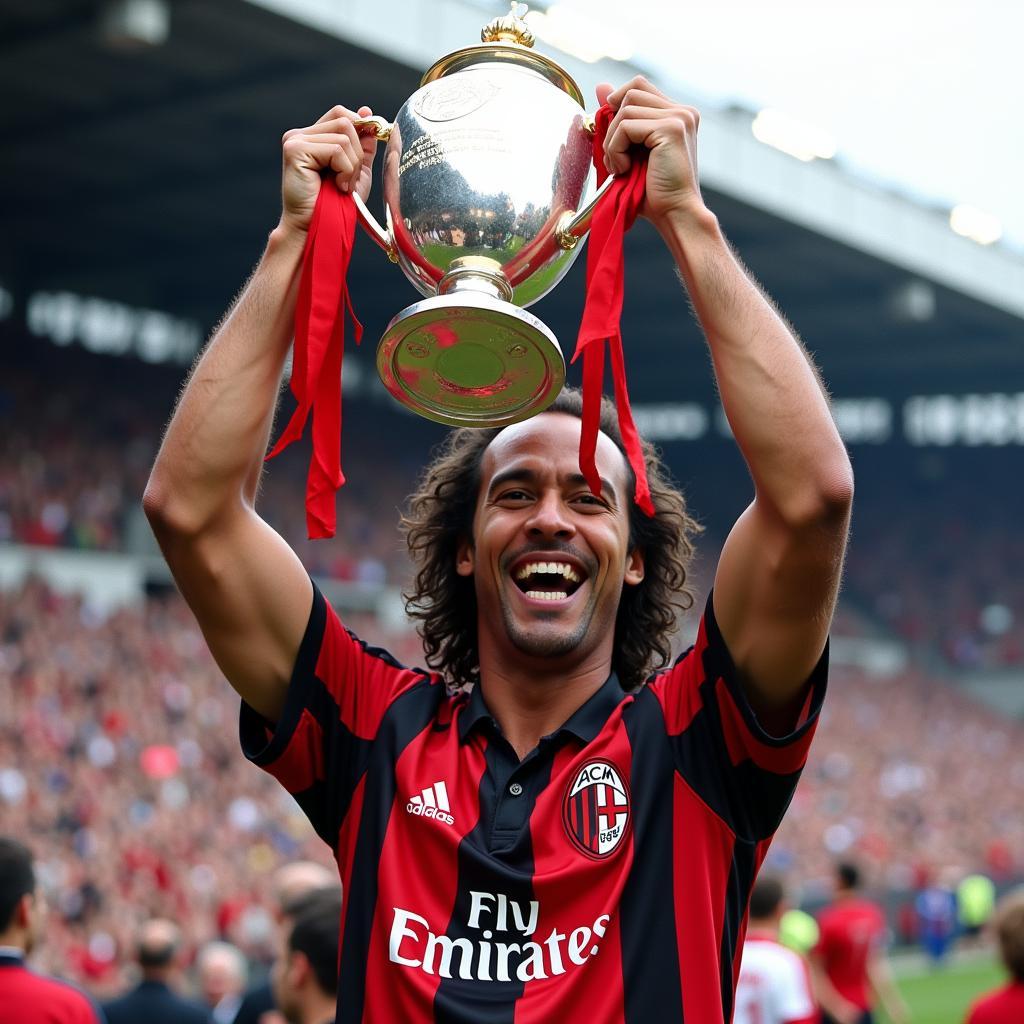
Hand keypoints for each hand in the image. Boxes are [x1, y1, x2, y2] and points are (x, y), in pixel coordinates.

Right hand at [278, 104, 377, 234]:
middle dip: (358, 152)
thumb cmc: (334, 206)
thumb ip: (361, 145)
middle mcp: (300, 134)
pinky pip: (337, 148)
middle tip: (350, 179)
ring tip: (342, 186)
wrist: (315, 228)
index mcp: (312, 137)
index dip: (360, 124)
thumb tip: (367, 114)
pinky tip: (337, 186)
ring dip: (352, 165)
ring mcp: (295, 139)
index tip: (373, 139)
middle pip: (345, 120)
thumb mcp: (355, 172)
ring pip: (344, 135)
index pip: (340, 114)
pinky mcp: (295, 149)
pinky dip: (345, 170)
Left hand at [598, 76, 704, 228]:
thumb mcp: (632, 150)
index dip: (617, 104)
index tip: (611, 136)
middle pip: (631, 90)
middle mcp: (683, 111)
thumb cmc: (654, 192)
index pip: (639, 87)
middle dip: (613, 125)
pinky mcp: (671, 128)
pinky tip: (625, 169)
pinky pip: (626, 125)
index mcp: (678, 115)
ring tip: (621, 167)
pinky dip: (616, 149)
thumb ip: (620, 119)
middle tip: (616, 158)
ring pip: (625, 108)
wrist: (675, 214)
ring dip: (613, 141)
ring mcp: (679, 117)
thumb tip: (600, 86)